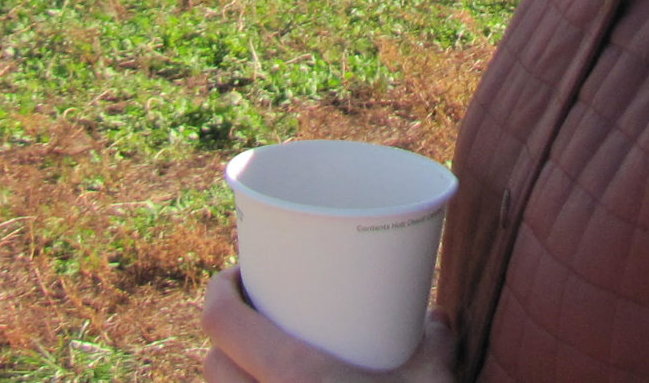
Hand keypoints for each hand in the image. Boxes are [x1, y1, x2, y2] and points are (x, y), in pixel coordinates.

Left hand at [201, 267, 455, 382]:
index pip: (221, 324)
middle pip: (212, 364)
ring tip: (259, 369)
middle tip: (254, 320)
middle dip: (225, 339)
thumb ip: (434, 343)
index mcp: (295, 378)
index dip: (220, 291)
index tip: (241, 276)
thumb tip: (435, 318)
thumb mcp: (433, 382)